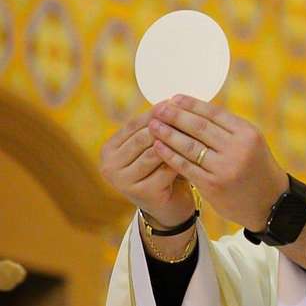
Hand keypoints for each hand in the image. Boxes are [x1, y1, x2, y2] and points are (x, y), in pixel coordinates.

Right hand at [100, 109, 194, 226]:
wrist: (168, 205)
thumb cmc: (162, 169)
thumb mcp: (153, 146)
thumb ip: (155, 127)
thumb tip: (170, 100)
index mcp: (109, 149)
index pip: (133, 125)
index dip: (155, 112)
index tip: (175, 101)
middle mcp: (110, 166)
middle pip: (143, 137)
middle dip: (167, 124)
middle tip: (189, 114)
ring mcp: (123, 181)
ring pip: (154, 152)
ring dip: (176, 140)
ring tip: (195, 130)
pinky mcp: (142, 193)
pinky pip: (166, 169)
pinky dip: (182, 159)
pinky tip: (197, 152)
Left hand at [148, 95, 288, 230]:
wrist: (271, 203)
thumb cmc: (257, 168)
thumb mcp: (251, 143)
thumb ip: (228, 129)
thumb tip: (194, 110)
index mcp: (248, 133)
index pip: (214, 113)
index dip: (192, 105)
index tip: (174, 98)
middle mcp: (238, 149)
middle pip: (200, 127)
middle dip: (175, 116)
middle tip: (158, 108)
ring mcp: (225, 168)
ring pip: (190, 146)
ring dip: (168, 134)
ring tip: (153, 125)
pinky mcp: (213, 186)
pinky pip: (186, 166)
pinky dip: (170, 155)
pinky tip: (159, 147)